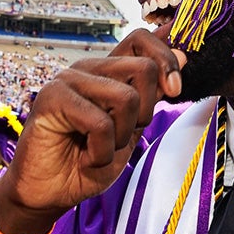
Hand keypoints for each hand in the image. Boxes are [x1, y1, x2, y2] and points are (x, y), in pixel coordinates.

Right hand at [0, 29, 185, 226]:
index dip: (166, 58)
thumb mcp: (131, 131)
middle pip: (143, 68)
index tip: (174, 90)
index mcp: (108, 73)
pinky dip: (100, 152)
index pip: (141, 39)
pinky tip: (84, 157)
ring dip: (120, 137)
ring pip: (126, 97)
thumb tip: (183, 56)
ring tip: (98, 149)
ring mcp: (69, 79)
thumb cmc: (86, 164)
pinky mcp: (52, 97)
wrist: (49, 194)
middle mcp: (89, 69)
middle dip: (144, 113)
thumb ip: (152, 96)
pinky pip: (100, 122)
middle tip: (121, 137)